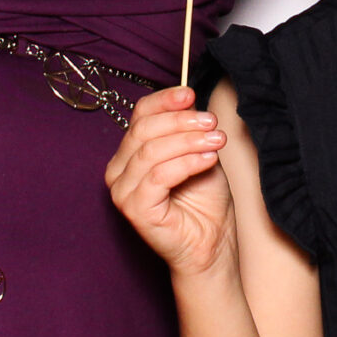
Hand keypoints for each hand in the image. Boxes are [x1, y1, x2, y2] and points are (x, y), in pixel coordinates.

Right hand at [105, 87, 236, 276]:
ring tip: (216, 141)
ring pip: (151, 151)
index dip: (165, 101)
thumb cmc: (204, 200)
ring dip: (189, 141)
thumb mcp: (198, 151)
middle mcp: (119, 170)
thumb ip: (187, 128)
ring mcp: (123, 191)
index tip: (190, 93)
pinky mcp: (134, 210)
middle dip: (181, 121)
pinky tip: (208, 159)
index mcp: (130, 152)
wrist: (211, 242)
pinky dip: (187, 163)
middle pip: (144, 130)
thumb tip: (186, 98)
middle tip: (211, 122)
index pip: (140, 115)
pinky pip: (159, 176)